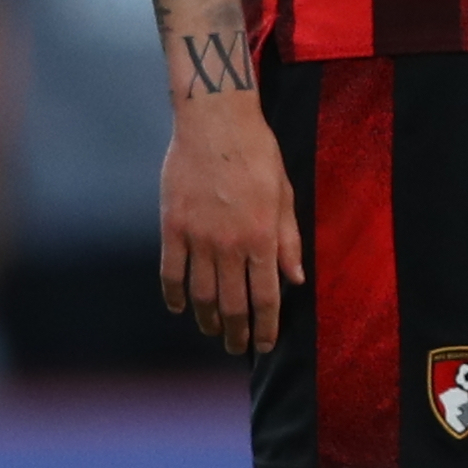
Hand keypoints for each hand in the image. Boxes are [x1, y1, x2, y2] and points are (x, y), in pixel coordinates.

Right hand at [158, 83, 305, 353]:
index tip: (263, 345)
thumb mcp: (285, 194)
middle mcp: (230, 245)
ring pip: (201, 295)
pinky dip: (174, 295)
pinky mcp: (172, 227)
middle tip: (236, 345)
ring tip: (211, 331)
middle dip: (236, 332)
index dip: (265, 327)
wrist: (215, 122)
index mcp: (263, 237)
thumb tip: (296, 279)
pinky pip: (171, 272)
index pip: (266, 297)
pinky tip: (180, 307)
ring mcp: (198, 238)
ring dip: (207, 320)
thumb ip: (288, 240)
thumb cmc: (257, 154)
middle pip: (232, 304)